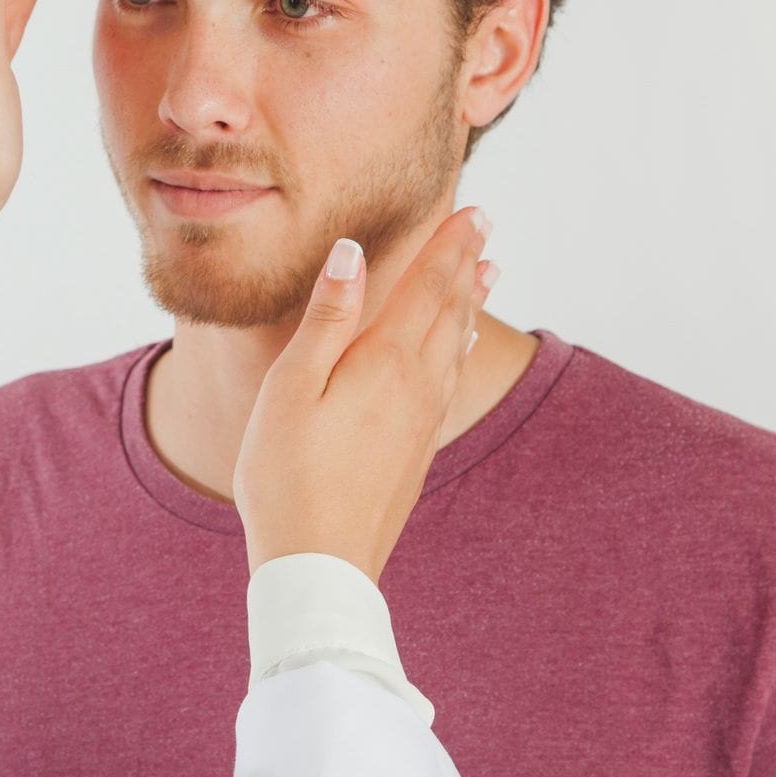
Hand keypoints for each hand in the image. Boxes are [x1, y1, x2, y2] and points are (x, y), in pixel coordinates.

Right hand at [232, 208, 495, 582]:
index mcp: (386, 362)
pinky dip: (461, 349)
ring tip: (488, 274)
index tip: (474, 211)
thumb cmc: (287, 475)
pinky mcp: (416, 452)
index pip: (428, 287)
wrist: (320, 565)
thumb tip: (352, 254)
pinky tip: (459, 349)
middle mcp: (416, 387)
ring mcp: (420, 422)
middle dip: (467, 264)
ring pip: (456, 346)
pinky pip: (449, 381)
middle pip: (451, 311)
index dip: (450, 245)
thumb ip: (326, 318)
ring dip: (471, 303)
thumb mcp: (292, 387)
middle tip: (486, 226)